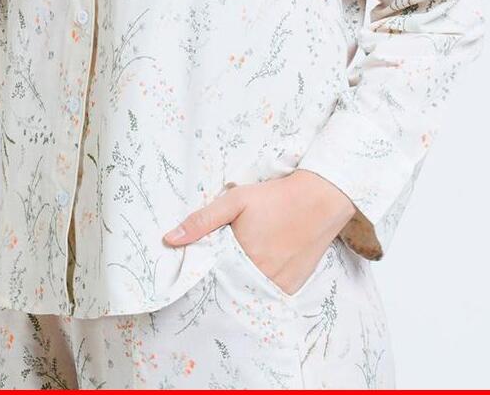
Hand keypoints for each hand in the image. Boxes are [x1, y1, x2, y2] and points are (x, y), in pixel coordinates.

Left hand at [163, 169, 356, 295]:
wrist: (319, 199)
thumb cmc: (274, 197)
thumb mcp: (234, 201)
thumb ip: (202, 221)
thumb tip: (170, 239)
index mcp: (239, 258)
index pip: (210, 277)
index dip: (204, 271)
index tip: (200, 264)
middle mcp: (259, 278)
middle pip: (229, 286)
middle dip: (222, 278)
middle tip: (228, 256)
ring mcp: (278, 285)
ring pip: (248, 292)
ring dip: (241, 282)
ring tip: (246, 259)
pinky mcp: (293, 287)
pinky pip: (269, 294)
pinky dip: (261, 285)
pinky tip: (263, 264)